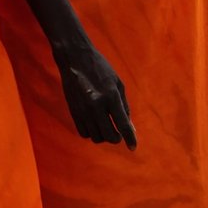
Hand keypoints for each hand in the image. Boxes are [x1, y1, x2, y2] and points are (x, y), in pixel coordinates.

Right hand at [54, 34, 136, 148]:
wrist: (75, 59)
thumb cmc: (101, 69)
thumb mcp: (118, 84)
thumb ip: (124, 106)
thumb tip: (129, 128)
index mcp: (111, 96)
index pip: (123, 124)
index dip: (130, 139)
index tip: (133, 147)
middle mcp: (97, 105)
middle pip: (109, 136)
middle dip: (117, 138)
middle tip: (119, 132)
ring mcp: (83, 110)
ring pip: (96, 137)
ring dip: (104, 136)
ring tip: (107, 126)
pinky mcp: (73, 111)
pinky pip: (84, 133)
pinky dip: (92, 133)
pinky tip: (95, 125)